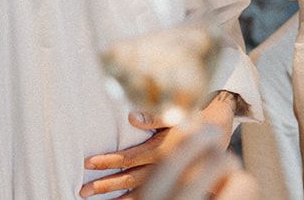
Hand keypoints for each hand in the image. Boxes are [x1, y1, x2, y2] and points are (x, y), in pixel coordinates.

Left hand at [82, 95, 241, 198]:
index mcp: (163, 148)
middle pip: (131, 179)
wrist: (219, 127)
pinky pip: (153, 193)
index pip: (129, 158)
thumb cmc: (195, 116)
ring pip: (140, 190)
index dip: (109, 161)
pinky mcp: (175, 179)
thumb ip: (154, 116)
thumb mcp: (177, 112)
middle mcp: (165, 165)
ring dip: (118, 197)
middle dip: (107, 185)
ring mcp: (170, 175)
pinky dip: (135, 199)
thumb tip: (131, 118)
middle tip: (84, 191)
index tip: (89, 163)